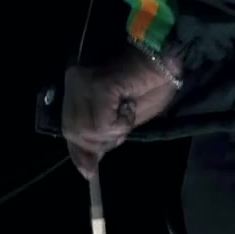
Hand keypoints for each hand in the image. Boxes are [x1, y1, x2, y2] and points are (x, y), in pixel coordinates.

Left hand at [62, 46, 180, 178]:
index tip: (89, 173)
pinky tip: (130, 106)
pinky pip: (101, 124)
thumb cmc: (150, 86)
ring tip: (128, 113)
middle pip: (74, 132)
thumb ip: (103, 138)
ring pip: (87, 131)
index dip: (78, 152)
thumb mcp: (123, 120)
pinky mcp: (97, 86)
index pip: (68, 127)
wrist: (167, 60)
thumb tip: (87, 170)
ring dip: (113, 132)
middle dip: (100, 142)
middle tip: (123, 127)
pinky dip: (120, 124)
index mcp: (75, 88)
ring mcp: (83, 82)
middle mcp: (73, 82)